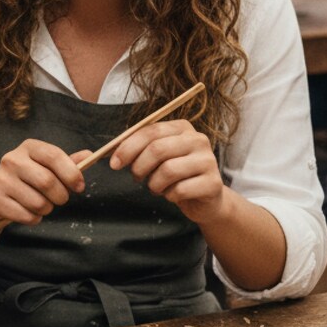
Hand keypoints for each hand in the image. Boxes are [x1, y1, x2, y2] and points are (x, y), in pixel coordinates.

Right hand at [0, 139, 91, 227]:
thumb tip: (89, 155)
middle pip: (47, 181)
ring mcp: (1, 180)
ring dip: (47, 209)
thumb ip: (67, 163)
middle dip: (61, 196)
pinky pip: (27, 216)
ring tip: (41, 204)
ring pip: (38, 203)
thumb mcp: (46, 166)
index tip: (80, 186)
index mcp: (28, 147)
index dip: (71, 173)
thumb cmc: (28, 178)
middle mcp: (12, 159)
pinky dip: (34, 219)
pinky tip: (28, 211)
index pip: (53, 156)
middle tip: (60, 199)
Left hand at [109, 120, 224, 223]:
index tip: (114, 163)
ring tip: (156, 187)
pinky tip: (172, 195)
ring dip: (154, 184)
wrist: (206, 199)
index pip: (151, 131)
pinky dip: (169, 195)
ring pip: (168, 170)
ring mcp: (208, 161)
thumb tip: (114, 152)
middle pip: (158, 149)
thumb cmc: (177, 175)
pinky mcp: (213, 183)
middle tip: (136, 177)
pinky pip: (180, 190)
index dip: (129, 147)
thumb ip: (140, 149)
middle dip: (139, 166)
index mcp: (182, 128)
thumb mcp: (159, 157)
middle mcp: (198, 140)